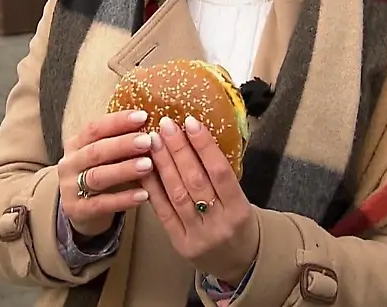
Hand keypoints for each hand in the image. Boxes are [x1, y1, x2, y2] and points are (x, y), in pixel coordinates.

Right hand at [57, 109, 153, 237]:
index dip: (118, 122)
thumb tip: (155, 126)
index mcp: (76, 144)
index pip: (94, 128)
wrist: (82, 210)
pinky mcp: (77, 210)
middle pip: (95, 151)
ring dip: (124, 170)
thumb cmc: (102, 174)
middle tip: (148, 140)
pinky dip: (123, 199)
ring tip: (149, 165)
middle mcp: (69, 164)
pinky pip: (102, 204)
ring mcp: (70, 188)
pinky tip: (144, 195)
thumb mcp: (107, 157)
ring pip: (97, 176)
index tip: (143, 116)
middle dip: (123, 144)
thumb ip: (123, 143)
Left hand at [142, 115, 259, 285]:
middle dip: (178, 150)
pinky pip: (163, 212)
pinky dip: (153, 187)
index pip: (220, 172)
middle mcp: (218, 223)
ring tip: (153, 140)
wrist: (240, 262)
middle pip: (195, 181)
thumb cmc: (239, 223)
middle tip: (166, 125)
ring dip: (163, 164)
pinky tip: (145, 168)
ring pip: (177, 194)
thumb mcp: (241, 200)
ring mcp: (197, 235)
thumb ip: (222, 176)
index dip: (204, 146)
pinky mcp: (180, 243)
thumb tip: (197, 138)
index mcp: (239, 210)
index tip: (191, 122)